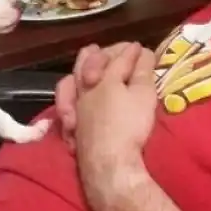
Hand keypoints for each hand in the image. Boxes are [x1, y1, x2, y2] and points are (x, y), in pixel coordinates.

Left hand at [75, 43, 157, 210]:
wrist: (108, 163)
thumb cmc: (130, 126)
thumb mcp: (144, 95)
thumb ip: (143, 72)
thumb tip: (144, 52)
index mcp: (104, 78)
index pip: (119, 58)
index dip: (132, 51)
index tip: (141, 47)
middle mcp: (85, 89)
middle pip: (86, 63)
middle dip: (97, 54)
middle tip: (101, 49)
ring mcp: (75, 108)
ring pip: (70, 82)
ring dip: (78, 72)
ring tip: (86, 72)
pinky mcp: (73, 127)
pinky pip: (66, 104)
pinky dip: (70, 97)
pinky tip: (76, 101)